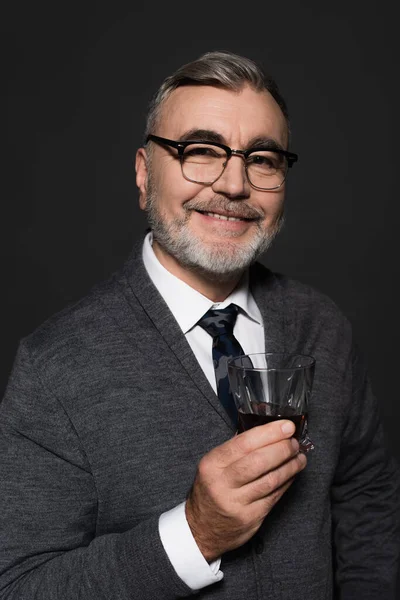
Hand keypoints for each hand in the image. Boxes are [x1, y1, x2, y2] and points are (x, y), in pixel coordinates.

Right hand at [185, 420, 305, 560]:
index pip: (244, 443)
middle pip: (259, 462)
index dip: (269, 433)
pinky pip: (274, 496)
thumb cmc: (211, 489)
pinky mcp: (250, 519)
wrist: (202, 528)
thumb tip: (266, 429)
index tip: (287, 426)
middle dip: (282, 449)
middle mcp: (222, 484)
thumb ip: (236, 448)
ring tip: (299, 457)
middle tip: (294, 442)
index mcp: (212, 464)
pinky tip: (292, 474)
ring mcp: (236, 503)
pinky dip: (286, 482)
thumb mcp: (213, 465)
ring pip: (270, 480)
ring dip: (290, 466)